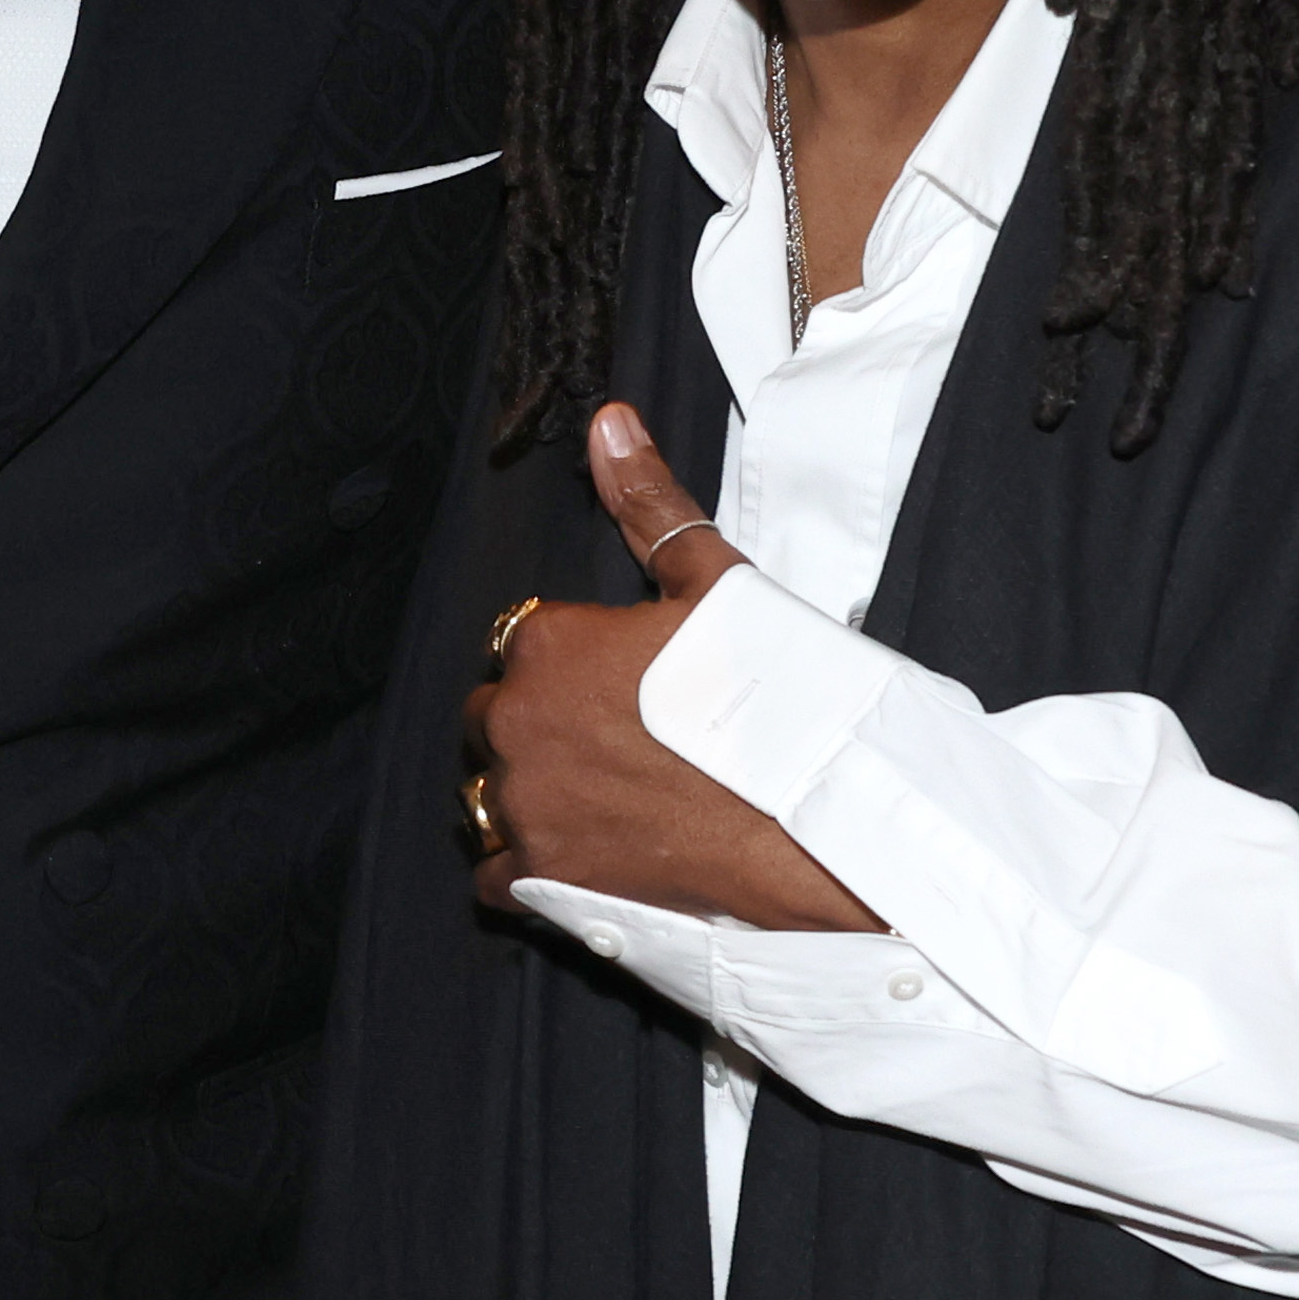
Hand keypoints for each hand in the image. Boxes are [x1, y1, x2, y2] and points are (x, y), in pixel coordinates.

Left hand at [462, 403, 879, 934]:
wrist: (808, 825)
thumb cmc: (771, 704)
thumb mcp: (715, 582)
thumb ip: (648, 503)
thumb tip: (609, 425)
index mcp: (547, 642)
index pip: (522, 641)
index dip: (571, 660)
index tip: (620, 681)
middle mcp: (515, 720)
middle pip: (495, 715)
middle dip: (540, 722)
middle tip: (619, 738)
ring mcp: (523, 802)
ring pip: (490, 790)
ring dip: (529, 790)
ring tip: (605, 792)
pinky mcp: (540, 874)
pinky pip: (497, 871)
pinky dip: (528, 864)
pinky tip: (584, 849)